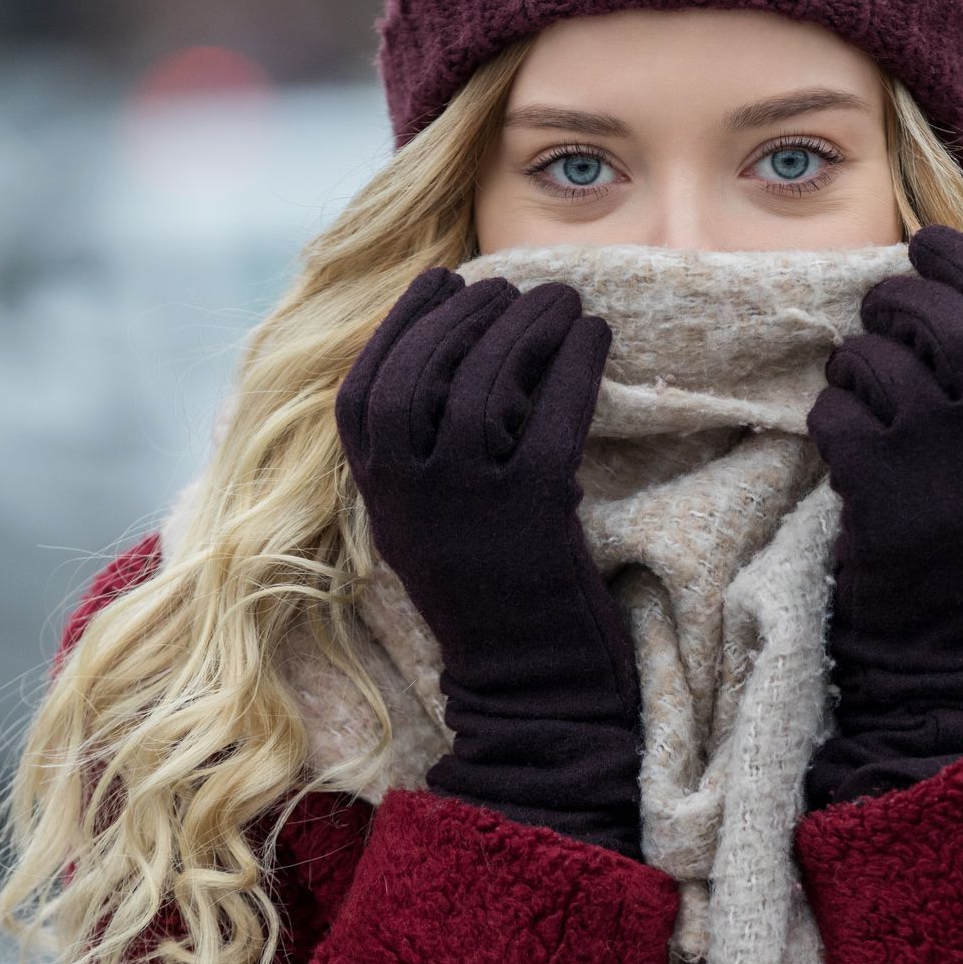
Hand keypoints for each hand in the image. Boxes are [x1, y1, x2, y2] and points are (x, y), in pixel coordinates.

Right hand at [335, 266, 639, 742]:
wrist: (528, 683)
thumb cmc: (488, 592)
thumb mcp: (425, 521)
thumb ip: (417, 454)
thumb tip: (444, 350)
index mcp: (377, 495)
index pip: (364, 388)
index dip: (402, 324)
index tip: (442, 280)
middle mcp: (410, 493)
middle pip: (425, 371)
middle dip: (471, 312)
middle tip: (513, 285)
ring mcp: (468, 501)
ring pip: (486, 382)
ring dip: (527, 325)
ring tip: (564, 299)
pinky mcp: (532, 510)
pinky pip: (553, 414)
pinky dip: (576, 363)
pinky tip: (597, 336)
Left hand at [804, 225, 962, 796]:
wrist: (944, 653)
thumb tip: (958, 301)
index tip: (933, 242)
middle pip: (951, 326)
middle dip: (903, 300)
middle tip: (879, 306)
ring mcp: (940, 465)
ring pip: (883, 365)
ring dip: (854, 360)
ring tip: (853, 379)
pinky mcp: (880, 493)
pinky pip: (836, 415)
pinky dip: (827, 415)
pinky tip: (836, 439)